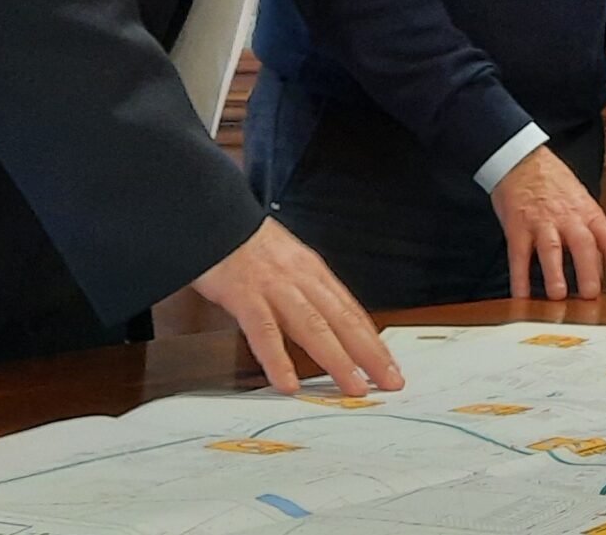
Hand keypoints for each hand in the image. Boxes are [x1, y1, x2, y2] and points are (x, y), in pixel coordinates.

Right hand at [190, 218, 402, 396]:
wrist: (214, 217)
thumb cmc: (248, 246)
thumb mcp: (287, 263)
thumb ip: (306, 293)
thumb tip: (329, 325)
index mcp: (313, 272)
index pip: (351, 311)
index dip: (373, 341)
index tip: (391, 366)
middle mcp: (301, 279)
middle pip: (342, 320)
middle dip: (369, 354)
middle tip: (390, 382)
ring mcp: (274, 287)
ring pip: (313, 327)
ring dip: (337, 360)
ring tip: (353, 388)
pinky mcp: (244, 294)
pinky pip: (263, 331)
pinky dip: (278, 359)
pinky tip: (288, 383)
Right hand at [490, 146, 605, 300]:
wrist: (521, 159)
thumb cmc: (553, 182)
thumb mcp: (581, 201)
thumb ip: (591, 230)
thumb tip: (604, 267)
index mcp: (588, 213)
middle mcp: (568, 218)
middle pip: (583, 244)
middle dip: (589, 271)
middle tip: (591, 296)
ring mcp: (541, 222)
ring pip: (551, 248)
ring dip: (555, 273)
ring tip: (558, 296)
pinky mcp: (517, 226)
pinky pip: (518, 254)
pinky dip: (519, 276)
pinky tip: (521, 294)